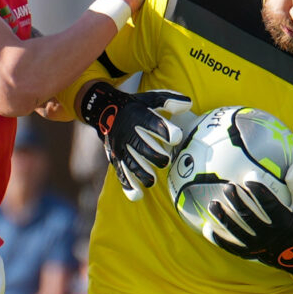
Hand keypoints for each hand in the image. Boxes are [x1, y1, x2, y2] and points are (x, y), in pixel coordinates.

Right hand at [79, 83, 192, 199]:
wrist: (104, 110)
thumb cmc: (135, 106)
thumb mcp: (150, 98)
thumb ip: (169, 101)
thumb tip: (188, 105)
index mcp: (139, 116)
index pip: (152, 123)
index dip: (165, 131)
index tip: (176, 138)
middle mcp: (129, 132)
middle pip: (142, 147)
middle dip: (155, 156)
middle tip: (165, 160)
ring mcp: (121, 147)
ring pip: (132, 163)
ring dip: (142, 173)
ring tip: (152, 181)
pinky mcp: (116, 158)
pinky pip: (121, 173)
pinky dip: (129, 185)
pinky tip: (138, 195)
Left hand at [205, 175, 292, 280]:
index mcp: (285, 223)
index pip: (270, 205)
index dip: (259, 190)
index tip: (249, 176)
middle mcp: (270, 236)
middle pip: (249, 217)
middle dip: (237, 201)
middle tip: (228, 187)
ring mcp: (258, 247)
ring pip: (237, 232)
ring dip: (223, 217)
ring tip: (212, 203)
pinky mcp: (250, 254)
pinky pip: (231, 248)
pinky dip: (218, 239)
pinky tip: (207, 228)